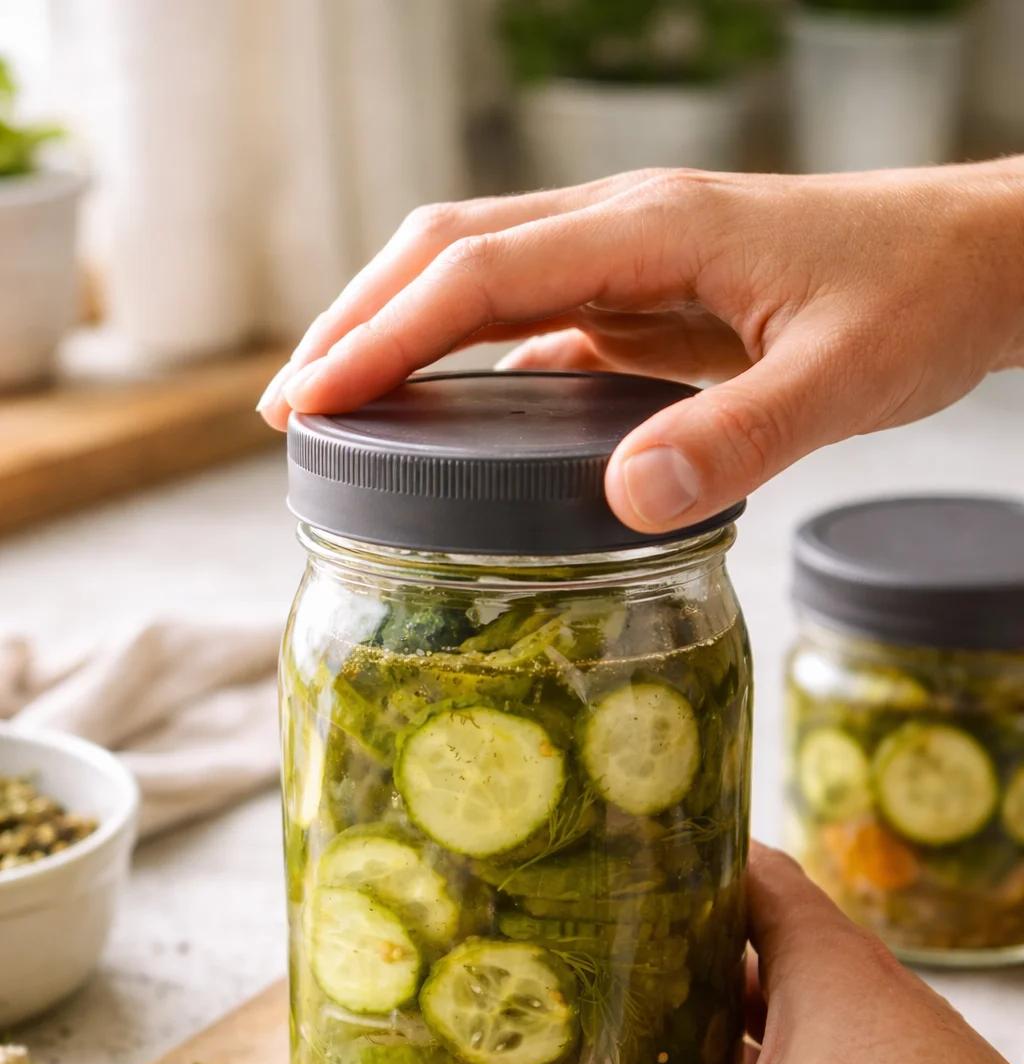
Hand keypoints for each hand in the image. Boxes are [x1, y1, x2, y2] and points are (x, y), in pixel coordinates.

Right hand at [258, 160, 1023, 532]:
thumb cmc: (920, 299)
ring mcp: (633, 257)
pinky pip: (536, 316)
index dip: (382, 336)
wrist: (975, 260)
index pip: (478, 273)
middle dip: (358, 323)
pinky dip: (474, 358)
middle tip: (289, 410)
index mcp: (652, 229)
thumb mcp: (846, 378)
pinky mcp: (650, 294)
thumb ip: (739, 436)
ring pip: (481, 275)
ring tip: (340, 409)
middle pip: (449, 251)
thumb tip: (622, 499)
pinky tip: (456, 418)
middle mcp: (624, 228)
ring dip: (402, 332)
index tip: (307, 401)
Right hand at [474, 844, 1023, 1063]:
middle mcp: (842, 1007)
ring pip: (754, 1042)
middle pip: (738, 956)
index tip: (596, 856)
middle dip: (656, 959)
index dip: (676, 854)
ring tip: (594, 1047)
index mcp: (823, 960)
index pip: (744, 869)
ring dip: (686, 1046)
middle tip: (565, 961)